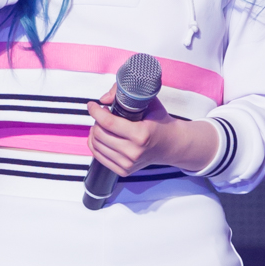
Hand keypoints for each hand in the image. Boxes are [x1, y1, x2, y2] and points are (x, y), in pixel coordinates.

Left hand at [87, 84, 219, 177]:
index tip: (92, 105)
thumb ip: (126, 94)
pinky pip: (99, 157)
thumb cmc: (160, 123)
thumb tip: (103, 99)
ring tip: (101, 124)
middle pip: (99, 134)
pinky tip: (101, 136)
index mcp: (141, 135)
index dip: (95, 111)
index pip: (108, 123)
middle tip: (101, 114)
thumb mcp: (149, 102)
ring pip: (96, 145)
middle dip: (96, 120)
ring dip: (94, 132)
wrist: (172, 145)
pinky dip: (95, 145)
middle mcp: (133, 152)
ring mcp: (128, 164)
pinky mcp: (123, 171)